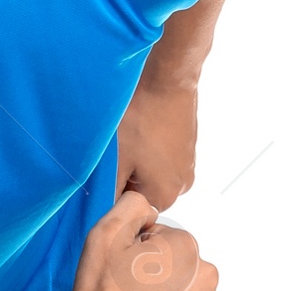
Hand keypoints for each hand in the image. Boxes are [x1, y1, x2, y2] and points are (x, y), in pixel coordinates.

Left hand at [116, 77, 197, 212]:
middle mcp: (182, 187)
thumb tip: (103, 208)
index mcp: (164, 196)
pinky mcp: (187, 150)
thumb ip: (110, 190)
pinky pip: (162, 160)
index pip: (129, 210)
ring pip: (151, 176)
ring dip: (137, 164)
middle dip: (126, 178)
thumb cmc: (142, 118)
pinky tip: (142, 134)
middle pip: (142, 194)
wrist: (169, 80)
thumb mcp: (117, 159)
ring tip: (131, 141)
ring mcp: (187, 167)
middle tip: (115, 155)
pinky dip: (149, 152)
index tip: (105, 173)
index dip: (113, 192)